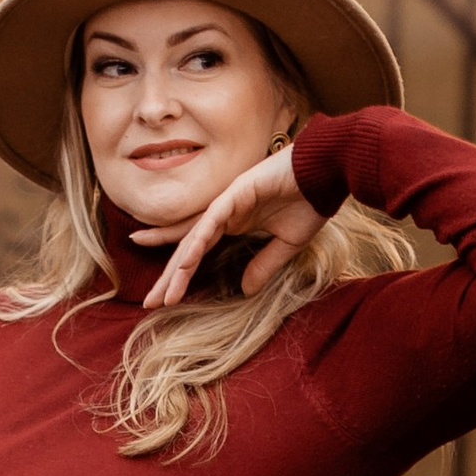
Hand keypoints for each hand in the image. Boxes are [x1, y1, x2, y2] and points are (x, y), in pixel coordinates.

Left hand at [138, 147, 322, 309]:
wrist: (325, 172)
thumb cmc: (309, 201)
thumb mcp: (286, 245)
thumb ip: (263, 265)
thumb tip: (245, 291)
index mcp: (232, 223)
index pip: (197, 251)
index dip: (180, 274)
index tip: (165, 299)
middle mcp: (222, 213)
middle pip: (187, 248)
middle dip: (168, 277)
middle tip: (149, 303)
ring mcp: (226, 202)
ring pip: (194, 238)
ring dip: (178, 267)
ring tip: (162, 294)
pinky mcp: (236, 192)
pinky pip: (211, 221)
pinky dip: (197, 242)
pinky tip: (185, 263)